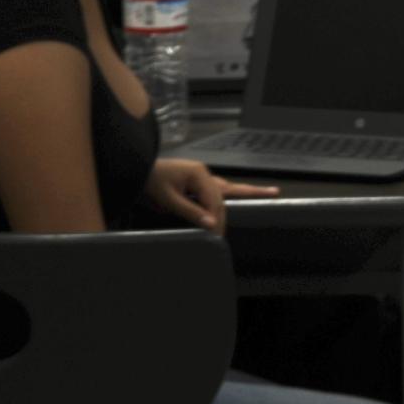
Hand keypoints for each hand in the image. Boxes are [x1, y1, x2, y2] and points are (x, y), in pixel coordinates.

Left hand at [146, 158, 279, 234]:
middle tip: (227, 234)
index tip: (217, 236)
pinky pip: (216, 189)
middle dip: (228, 213)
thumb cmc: (149, 182)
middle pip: (225, 194)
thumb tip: (211, 223)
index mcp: (199, 174)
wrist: (134, 167)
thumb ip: (190, 211)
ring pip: (226, 187)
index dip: (218, 219)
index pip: (215, 201)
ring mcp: (200, 175)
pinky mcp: (194, 179)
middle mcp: (204, 173)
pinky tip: (236, 193)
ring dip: (245, 192)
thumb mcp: (168, 199)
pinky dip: (227, 193)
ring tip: (269, 192)